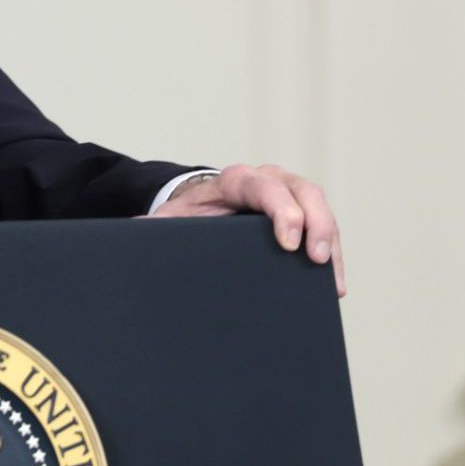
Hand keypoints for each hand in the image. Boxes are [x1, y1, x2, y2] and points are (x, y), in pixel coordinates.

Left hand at [149, 164, 345, 296]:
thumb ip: (153, 227)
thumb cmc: (188, 214)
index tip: (287, 243)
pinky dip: (332, 254)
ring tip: (330, 282)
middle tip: (316, 260)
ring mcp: (289, 193)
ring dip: (331, 242)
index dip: (281, 211)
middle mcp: (267, 180)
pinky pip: (324, 228)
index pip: (264, 187)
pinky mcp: (303, 213)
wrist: (201, 207)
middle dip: (316, 224)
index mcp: (234, 180)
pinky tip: (332, 285)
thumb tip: (133, 233)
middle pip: (303, 191)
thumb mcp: (171, 220)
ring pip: (321, 208)